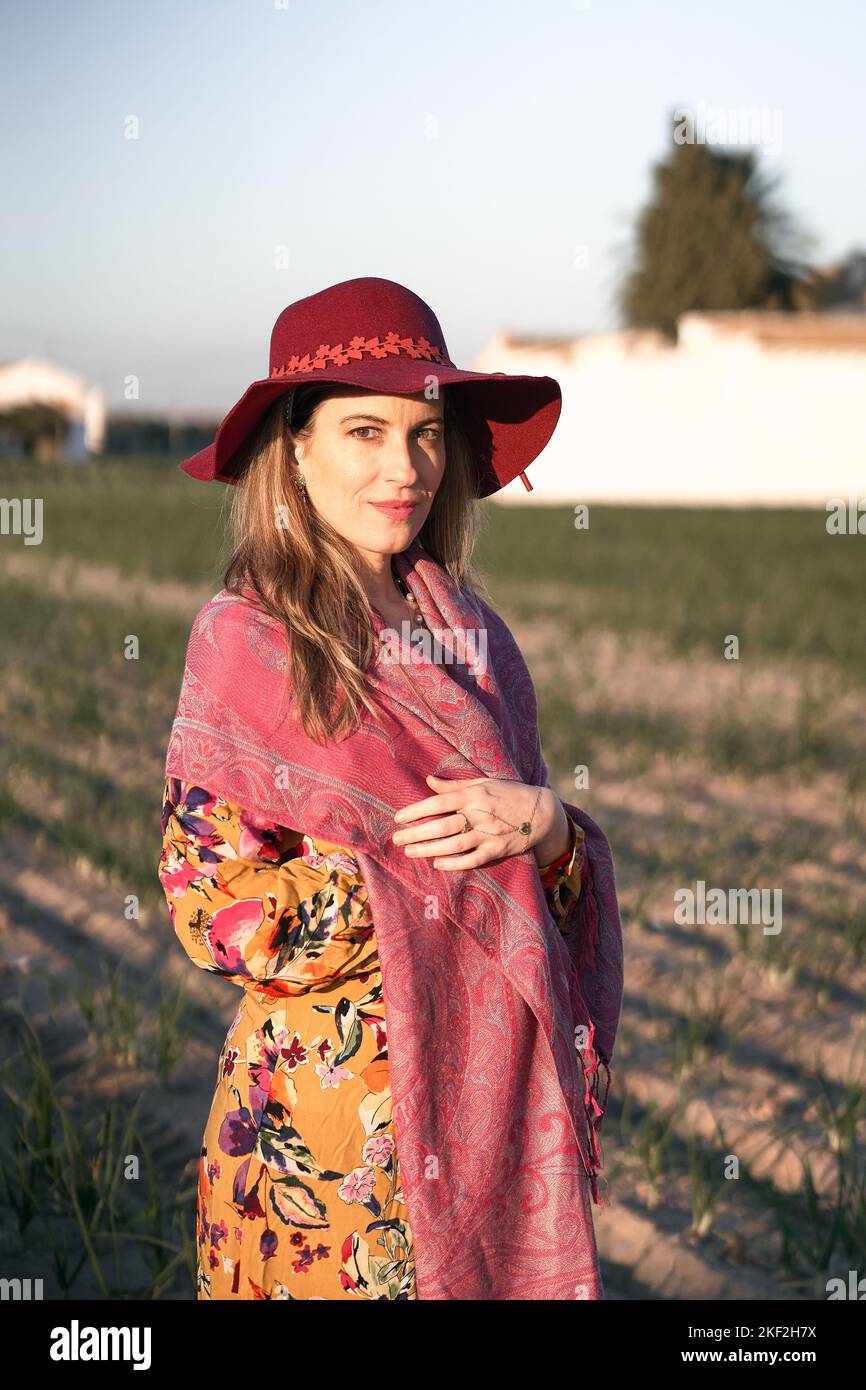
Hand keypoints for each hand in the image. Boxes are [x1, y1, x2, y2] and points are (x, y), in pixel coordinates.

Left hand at [391, 773, 566, 870]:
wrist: (543, 812)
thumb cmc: (509, 794)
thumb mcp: (483, 783)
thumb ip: (455, 786)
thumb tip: (428, 780)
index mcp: (474, 795)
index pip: (439, 802)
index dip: (417, 811)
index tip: (399, 818)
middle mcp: (480, 814)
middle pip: (442, 826)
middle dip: (417, 833)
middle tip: (397, 840)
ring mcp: (489, 833)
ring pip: (454, 844)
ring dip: (429, 849)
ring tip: (410, 852)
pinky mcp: (498, 849)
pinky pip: (473, 859)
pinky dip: (455, 863)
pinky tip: (438, 864)